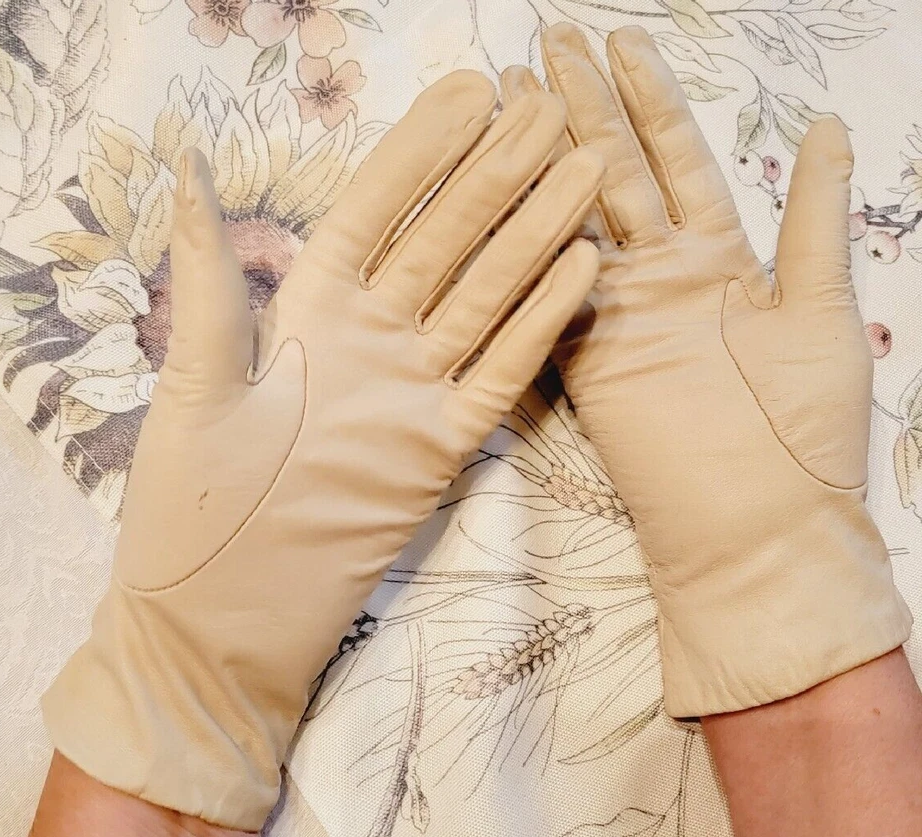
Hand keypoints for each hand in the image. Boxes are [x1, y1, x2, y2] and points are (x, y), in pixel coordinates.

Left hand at [41, 70, 604, 829]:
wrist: (229, 619)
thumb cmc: (195, 507)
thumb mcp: (196, 385)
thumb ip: (211, 282)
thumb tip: (186, 171)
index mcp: (306, 314)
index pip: (375, 210)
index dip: (421, 150)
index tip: (469, 89)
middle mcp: (370, 340)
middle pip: (445, 242)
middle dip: (496, 173)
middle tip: (549, 109)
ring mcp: (415, 391)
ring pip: (486, 297)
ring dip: (534, 235)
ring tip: (583, 171)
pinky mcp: (446, 447)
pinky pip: (503, 375)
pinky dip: (539, 326)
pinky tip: (579, 270)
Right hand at [501, 24, 910, 716]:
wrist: (758, 524)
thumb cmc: (803, 426)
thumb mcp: (822, 309)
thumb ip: (814, 217)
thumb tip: (825, 128)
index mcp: (720, 259)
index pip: (676, 161)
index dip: (648, 101)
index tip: (618, 43)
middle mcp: (661, 277)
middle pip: (614, 177)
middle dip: (583, 110)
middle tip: (546, 47)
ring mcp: (617, 315)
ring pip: (573, 223)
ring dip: (545, 163)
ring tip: (511, 99)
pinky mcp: (584, 358)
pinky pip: (552, 292)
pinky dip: (529, 244)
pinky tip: (504, 193)